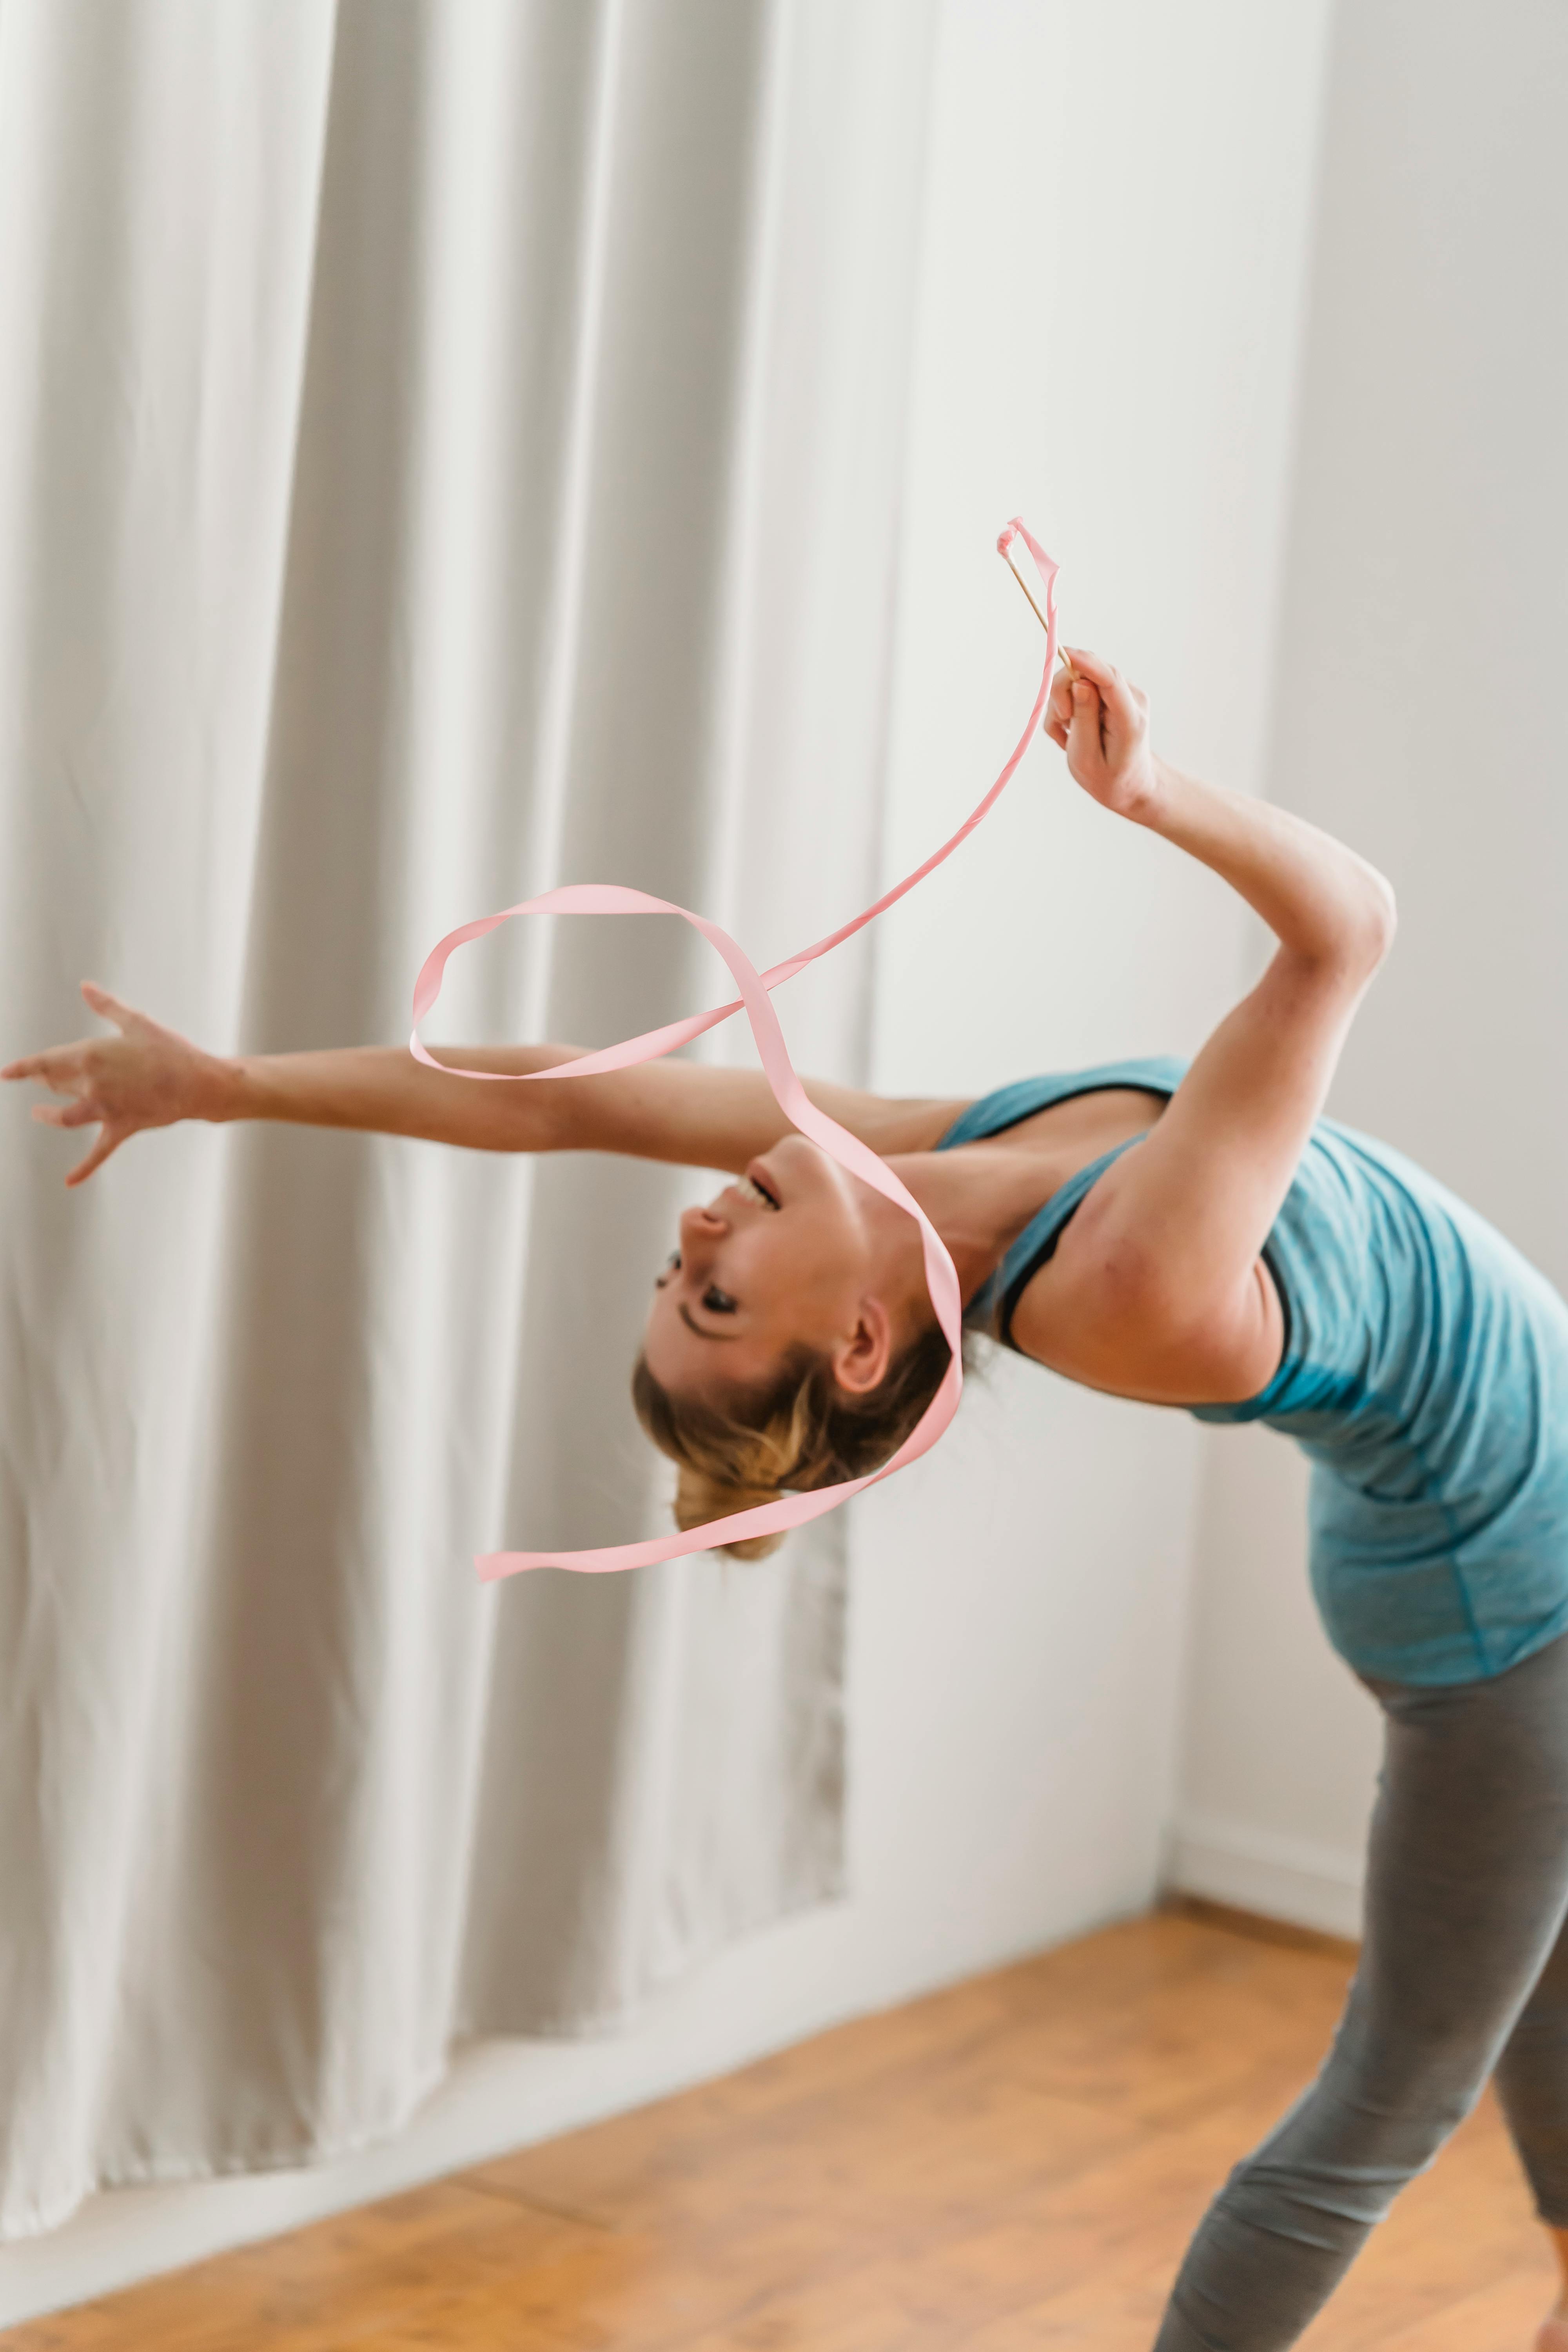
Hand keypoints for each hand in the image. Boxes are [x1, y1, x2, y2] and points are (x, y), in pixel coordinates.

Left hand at [1, 981, 231, 1185]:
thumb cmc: (170, 1049)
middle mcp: (91, 1084)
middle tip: (39, 1079)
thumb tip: (86, 987)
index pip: (44, 1063)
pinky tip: (68, 1181)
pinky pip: (97, 1153)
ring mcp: (104, 1109)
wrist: (199, 1083)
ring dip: (48, 1115)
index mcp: (90, 1055)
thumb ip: (107, 1006)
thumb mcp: (137, 1022)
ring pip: (65, 1117)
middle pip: (55, 1085)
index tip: (5, 1074)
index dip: (21, 1069)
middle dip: (45, 1081)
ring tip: (39, 1113)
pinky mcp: (121, 1128)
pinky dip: (82, 1169)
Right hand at [1044, 646, 1161, 818]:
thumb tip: (1079, 683)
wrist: (1131, 785)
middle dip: (1063, 693)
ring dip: (1064, 706)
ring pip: (1081, 680)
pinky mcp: (1115, 694)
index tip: (1062, 652)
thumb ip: (1083, 720)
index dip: (1085, 663)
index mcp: (1130, 720)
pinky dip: (1070, 708)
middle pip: (1090, 673)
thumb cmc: (1109, 779)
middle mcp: (1132, 699)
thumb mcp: (1086, 759)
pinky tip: (1073, 731)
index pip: (1109, 679)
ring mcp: (1125, 695)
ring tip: (1068, 736)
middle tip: (1061, 724)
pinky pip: (1083, 688)